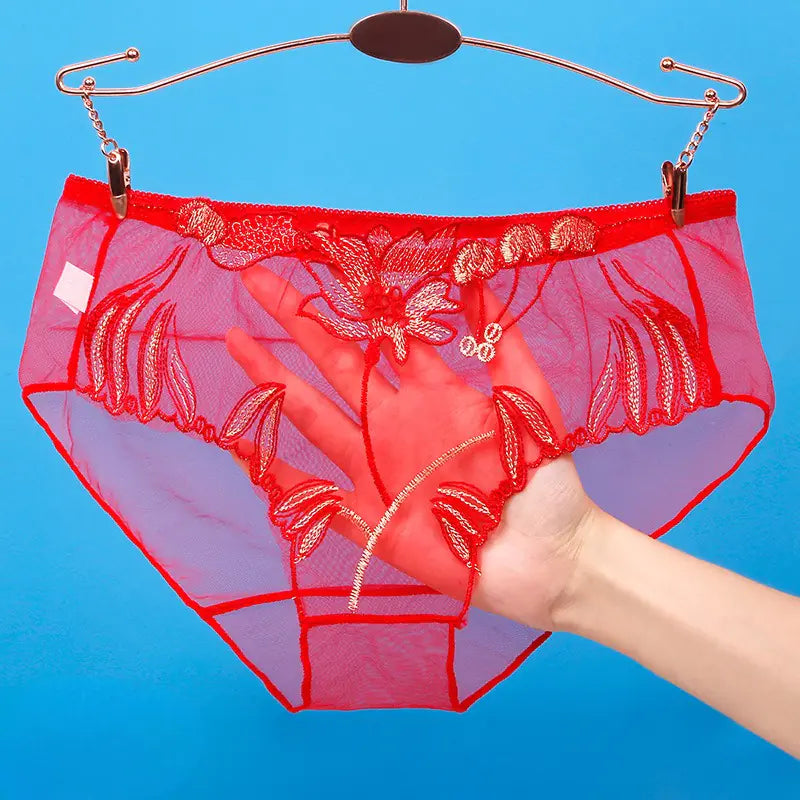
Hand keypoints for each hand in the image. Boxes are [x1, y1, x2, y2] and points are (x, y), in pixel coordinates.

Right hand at [225, 264, 593, 628]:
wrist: (546, 556)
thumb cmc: (545, 482)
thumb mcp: (531, 401)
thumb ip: (504, 343)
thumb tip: (478, 277)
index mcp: (433, 393)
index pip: (382, 335)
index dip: (351, 300)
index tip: (318, 262)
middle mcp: (395, 423)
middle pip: (335, 365)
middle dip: (295, 324)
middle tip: (255, 282)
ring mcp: (377, 470)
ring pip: (314, 418)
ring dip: (274, 383)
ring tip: (237, 345)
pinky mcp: (369, 520)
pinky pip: (313, 497)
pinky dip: (278, 476)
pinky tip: (244, 449)